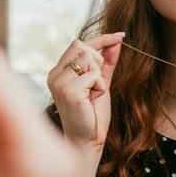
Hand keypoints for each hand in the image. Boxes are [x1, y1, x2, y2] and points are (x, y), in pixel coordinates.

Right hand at [47, 33, 124, 151]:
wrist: (87, 141)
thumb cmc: (91, 114)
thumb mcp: (101, 82)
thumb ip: (107, 61)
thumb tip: (117, 40)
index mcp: (58, 72)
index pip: (78, 44)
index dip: (101, 38)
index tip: (120, 35)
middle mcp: (55, 75)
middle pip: (82, 47)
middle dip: (98, 61)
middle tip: (96, 83)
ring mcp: (59, 83)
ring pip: (88, 59)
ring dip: (99, 77)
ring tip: (93, 94)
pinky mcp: (69, 92)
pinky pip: (93, 75)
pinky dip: (100, 86)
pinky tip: (92, 100)